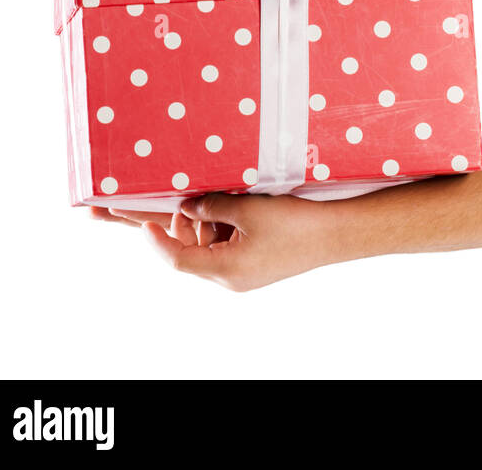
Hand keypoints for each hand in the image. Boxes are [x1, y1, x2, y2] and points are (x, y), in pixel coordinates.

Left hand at [92, 193, 339, 291]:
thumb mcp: (247, 210)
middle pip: (191, 256)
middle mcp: (231, 278)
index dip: (157, 241)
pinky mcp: (257, 266)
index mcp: (225, 270)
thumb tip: (187, 207)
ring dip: (207, 227)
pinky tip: (239, 210)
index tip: (146, 224)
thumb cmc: (295, 223)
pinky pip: (228, 250)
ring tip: (219, 202)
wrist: (336, 234)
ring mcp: (245, 274)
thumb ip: (211, 208)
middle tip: (188, 204)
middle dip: (185, 229)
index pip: (176, 259)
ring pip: (210, 251)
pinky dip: (225, 231)